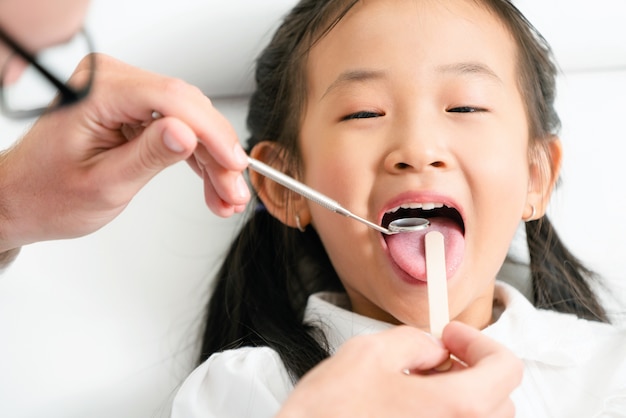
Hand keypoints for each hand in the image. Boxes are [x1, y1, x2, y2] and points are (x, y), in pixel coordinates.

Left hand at [0, 53, 249, 251]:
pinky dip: (197, 158)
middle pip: (187, 110)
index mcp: (97, 91)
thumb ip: (148, 156)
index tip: (234, 164)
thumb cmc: (47, 194)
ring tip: (225, 196)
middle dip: (217, 153)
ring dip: (212, 161)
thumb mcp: (103, 184)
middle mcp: (111, 83)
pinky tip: (212, 184)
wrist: (24, 200)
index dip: (211, 132)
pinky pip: (177, 128)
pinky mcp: (132, 111)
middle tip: (233, 190)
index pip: (172, 99)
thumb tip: (187, 134)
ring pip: (190, 121)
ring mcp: (124, 95)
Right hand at [277, 322, 521, 417]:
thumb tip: (433, 349)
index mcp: (456, 409)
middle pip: (501, 399)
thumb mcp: (371, 353)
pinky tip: (407, 409)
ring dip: (459, 396)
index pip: (507, 369)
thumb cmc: (331, 414)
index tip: (451, 336)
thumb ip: (416, 341)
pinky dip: (443, 416)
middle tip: (436, 357)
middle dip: (472, 369)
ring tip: (417, 386)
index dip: (480, 342)